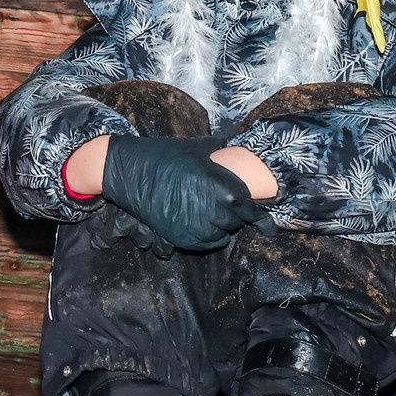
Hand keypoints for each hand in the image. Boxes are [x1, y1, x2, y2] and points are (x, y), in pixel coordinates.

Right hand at [98, 135, 264, 250]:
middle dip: (235, 217)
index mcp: (222, 188)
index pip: (251, 210)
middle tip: (229, 208)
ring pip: (221, 236)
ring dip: (220, 228)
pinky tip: (202, 225)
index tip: (268, 225)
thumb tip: (242, 154)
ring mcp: (194, 226)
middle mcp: (212, 210)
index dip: (260, 217)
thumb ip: (222, 158)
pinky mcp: (178, 237)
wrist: (127, 171)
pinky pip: (203, 244)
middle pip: (236, 223)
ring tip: (212, 214)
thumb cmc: (164, 156)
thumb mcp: (198, 150)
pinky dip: (206, 238)